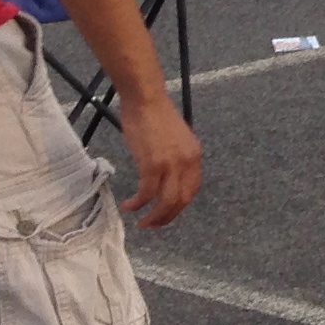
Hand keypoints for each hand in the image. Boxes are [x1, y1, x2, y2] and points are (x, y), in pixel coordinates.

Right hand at [115, 95, 202, 227]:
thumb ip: (174, 158)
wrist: (145, 99)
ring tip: (142, 223)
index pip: (192, 188)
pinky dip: (138, 203)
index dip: (179, 204)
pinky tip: (129, 206)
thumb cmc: (154, 115)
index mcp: (195, 155)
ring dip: (154, 217)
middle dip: (168, 216)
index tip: (167, 213)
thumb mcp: (174, 139)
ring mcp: (172, 164)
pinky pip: (148, 192)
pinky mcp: (153, 164)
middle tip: (153, 225)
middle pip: (182, 199)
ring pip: (167, 201)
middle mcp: (188, 162)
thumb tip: (165, 176)